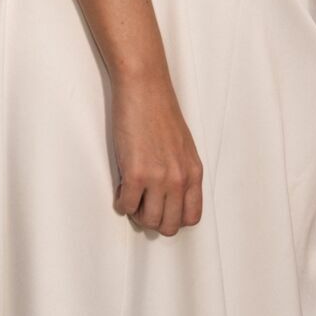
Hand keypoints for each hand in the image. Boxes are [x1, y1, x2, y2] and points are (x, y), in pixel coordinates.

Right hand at [111, 75, 202, 235]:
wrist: (145, 90)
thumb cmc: (161, 114)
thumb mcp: (183, 148)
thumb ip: (181, 173)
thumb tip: (170, 199)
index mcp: (194, 172)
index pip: (192, 217)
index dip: (174, 218)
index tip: (162, 208)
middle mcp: (179, 179)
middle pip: (169, 225)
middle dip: (154, 220)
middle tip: (143, 205)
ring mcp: (158, 178)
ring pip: (148, 221)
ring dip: (137, 213)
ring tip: (133, 195)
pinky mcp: (136, 174)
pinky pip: (126, 206)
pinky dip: (122, 202)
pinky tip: (122, 187)